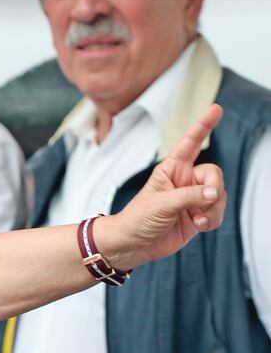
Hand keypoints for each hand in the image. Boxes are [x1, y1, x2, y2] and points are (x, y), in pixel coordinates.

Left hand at [104, 104, 225, 270]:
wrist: (133, 244)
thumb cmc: (138, 218)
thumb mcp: (160, 204)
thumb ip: (189, 196)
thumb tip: (215, 193)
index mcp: (171, 169)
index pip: (190, 143)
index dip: (203, 126)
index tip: (216, 108)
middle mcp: (184, 180)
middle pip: (214, 174)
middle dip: (213, 190)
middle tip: (202, 204)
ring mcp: (192, 198)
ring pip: (219, 196)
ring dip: (212, 210)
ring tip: (195, 220)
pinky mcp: (199, 214)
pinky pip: (218, 212)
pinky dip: (212, 220)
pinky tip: (198, 225)